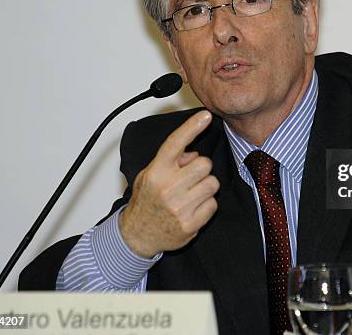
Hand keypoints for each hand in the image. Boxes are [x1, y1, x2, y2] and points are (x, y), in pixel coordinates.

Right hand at [120, 110, 218, 257]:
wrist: (138, 235)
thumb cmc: (146, 201)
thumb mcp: (149, 174)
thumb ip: (171, 161)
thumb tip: (193, 154)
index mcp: (157, 171)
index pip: (175, 143)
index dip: (191, 127)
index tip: (205, 115)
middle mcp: (168, 187)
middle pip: (205, 164)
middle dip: (201, 169)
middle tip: (191, 178)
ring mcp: (180, 206)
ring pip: (213, 183)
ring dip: (205, 187)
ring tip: (191, 194)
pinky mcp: (190, 223)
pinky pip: (213, 204)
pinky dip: (206, 205)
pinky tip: (193, 209)